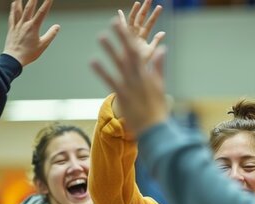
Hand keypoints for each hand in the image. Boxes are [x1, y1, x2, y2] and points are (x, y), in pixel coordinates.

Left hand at [3, 0, 59, 65]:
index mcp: (33, 27)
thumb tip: (57, 27)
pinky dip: (13, 9)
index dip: (47, 3)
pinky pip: (12, 16)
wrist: (13, 58)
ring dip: (20, 0)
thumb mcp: (43, 45)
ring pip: (18, 10)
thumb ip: (51, 35)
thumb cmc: (28, 53)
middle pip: (29, 8)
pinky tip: (13, 5)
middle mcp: (24, 24)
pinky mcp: (11, 28)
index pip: (42, 13)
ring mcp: (17, 25)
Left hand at [92, 18, 167, 136]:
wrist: (155, 129)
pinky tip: (93, 61)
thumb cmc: (158, 109)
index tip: (124, 27)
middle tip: (114, 23)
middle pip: (128, 54)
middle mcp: (139, 77)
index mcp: (147, 75)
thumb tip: (162, 49)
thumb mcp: (161, 86)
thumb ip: (159, 67)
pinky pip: (110, 81)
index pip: (138, 52)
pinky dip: (102, 71)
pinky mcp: (123, 96)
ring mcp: (130, 86)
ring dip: (110, 50)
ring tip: (101, 36)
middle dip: (121, 38)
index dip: (130, 39)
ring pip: (119, 64)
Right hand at [118, 0, 165, 62]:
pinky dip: (120, 19)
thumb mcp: (151, 50)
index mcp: (144, 36)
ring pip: (132, 20)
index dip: (154, 15)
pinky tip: (119, 12)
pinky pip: (122, 27)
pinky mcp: (123, 37)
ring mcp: (130, 34)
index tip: (159, 7)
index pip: (150, 23)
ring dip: (135, 11)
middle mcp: (137, 33)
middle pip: (141, 18)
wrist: (133, 69)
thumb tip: (163, 32)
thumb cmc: (142, 62)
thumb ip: (156, 41)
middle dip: (145, 9)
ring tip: (139, 3)